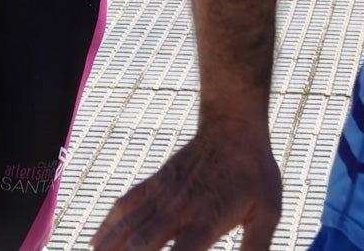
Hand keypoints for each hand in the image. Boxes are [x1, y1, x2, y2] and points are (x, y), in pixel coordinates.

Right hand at [91, 119, 280, 250]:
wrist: (232, 125)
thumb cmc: (254, 171)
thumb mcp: (268, 213)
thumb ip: (257, 248)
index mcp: (206, 219)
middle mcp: (179, 208)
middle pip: (143, 244)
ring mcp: (163, 192)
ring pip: (127, 224)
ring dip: (111, 247)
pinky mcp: (155, 181)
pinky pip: (125, 203)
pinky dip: (108, 224)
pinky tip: (96, 240)